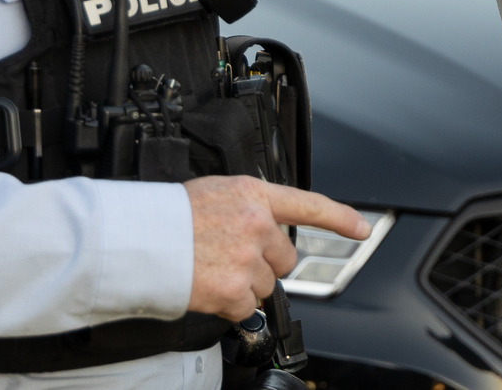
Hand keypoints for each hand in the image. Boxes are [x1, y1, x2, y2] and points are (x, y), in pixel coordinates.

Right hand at [185, 177, 369, 321]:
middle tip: (231, 256)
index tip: (362, 228)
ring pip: (265, 285)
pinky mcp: (234, 290)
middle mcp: (256, 225)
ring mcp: (247, 259)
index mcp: (254, 195)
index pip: (309, 205)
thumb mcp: (217, 192)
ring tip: (212, 267)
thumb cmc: (171, 214)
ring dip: (244, 284)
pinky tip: (209, 286)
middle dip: (265, 263)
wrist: (140, 238)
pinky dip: (231, 305)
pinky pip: (247, 308)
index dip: (341, 218)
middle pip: (285, 258)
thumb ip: (248, 207)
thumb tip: (263, 229)